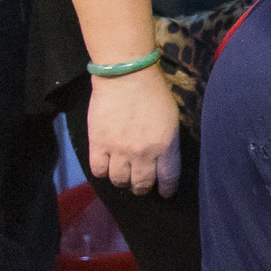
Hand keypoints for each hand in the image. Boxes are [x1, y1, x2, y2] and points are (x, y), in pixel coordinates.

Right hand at [88, 68, 181, 196]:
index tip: (165, 193)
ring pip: (119, 180)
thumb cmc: (154, 93)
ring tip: (123, 175)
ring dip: (122, 181)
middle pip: (142, 184)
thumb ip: (168, 141)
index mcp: (166, 145)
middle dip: (142, 188)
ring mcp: (119, 150)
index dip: (166, 189)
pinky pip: (98, 170)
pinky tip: (106, 167)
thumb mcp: (172, 119)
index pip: (168, 178)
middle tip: (141, 186)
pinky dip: (103, 172)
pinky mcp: (98, 145)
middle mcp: (143, 153)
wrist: (126, 77)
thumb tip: (163, 157)